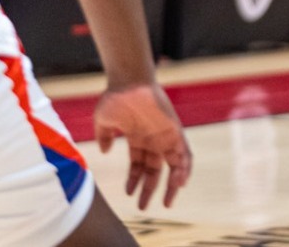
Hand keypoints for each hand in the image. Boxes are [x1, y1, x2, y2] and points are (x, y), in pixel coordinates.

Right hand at [93, 83, 192, 208]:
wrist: (128, 81)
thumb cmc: (115, 97)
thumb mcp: (104, 122)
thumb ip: (104, 136)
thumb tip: (103, 150)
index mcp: (138, 138)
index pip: (139, 165)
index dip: (134, 180)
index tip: (128, 193)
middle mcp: (154, 139)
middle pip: (156, 169)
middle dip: (150, 189)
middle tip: (145, 207)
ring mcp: (165, 135)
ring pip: (174, 164)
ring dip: (172, 184)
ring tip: (167, 201)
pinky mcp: (175, 130)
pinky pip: (184, 152)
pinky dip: (184, 167)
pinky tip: (180, 182)